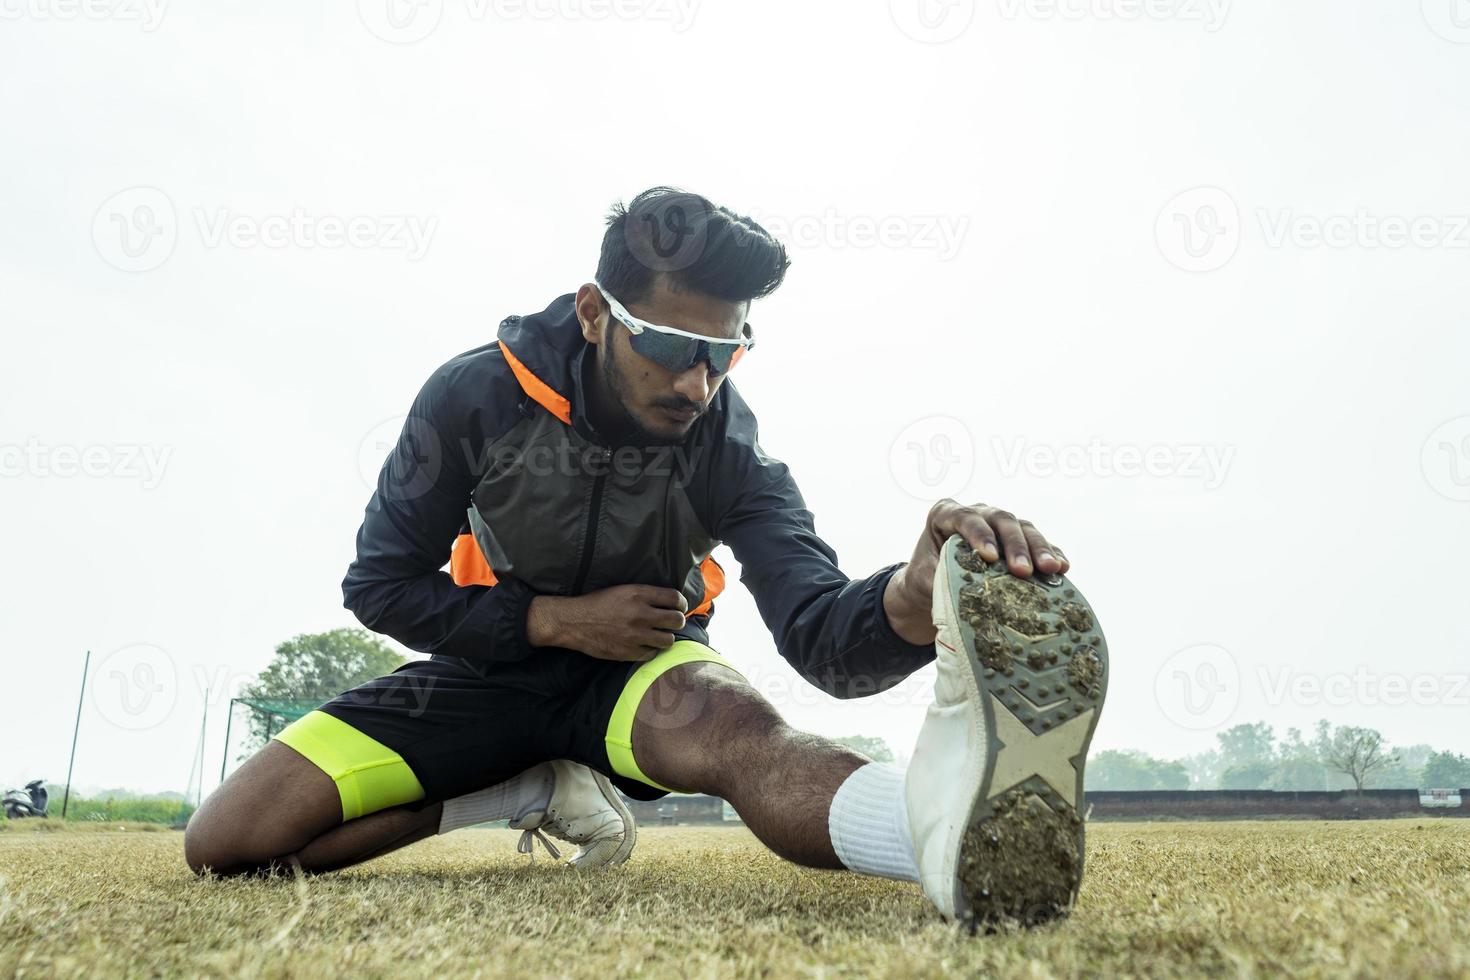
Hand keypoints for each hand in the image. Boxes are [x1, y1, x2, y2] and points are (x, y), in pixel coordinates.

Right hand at [527, 585, 688, 661]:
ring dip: (666, 637)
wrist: (574, 622)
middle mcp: (640, 614)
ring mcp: (635, 635)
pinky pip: (652, 654)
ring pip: (668, 640)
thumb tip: (668, 601)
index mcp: (639, 595)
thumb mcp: (622, 590)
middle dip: (677, 621)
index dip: (681, 603)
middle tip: (672, 622)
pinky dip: (650, 650)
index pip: (675, 598)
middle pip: (677, 620)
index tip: (679, 606)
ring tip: (659, 635)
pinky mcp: (628, 652)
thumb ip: (645, 595)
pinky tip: (644, 645)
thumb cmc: (597, 603)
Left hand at [884, 499, 1069, 644]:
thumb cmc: (925, 578)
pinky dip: (1050, 553)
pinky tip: (1062, 567)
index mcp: (945, 514)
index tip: (990, 557)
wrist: (931, 585)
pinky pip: (1037, 542)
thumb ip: (942, 576)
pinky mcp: (1017, 539)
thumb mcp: (925, 577)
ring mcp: (998, 524)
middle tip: (1023, 570)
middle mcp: (976, 512)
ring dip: (1039, 548)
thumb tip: (968, 589)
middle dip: (1015, 545)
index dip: (979, 535)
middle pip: (1000, 520)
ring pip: (1023, 527)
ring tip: (1051, 569)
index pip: (965, 518)